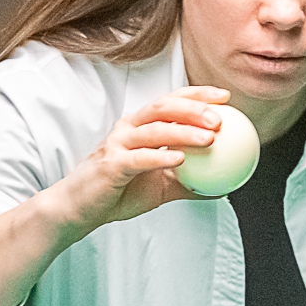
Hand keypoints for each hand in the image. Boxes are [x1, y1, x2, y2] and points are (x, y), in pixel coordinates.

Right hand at [0, 88, 227, 305]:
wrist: (80, 210)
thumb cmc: (118, 193)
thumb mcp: (160, 188)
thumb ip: (189, 183)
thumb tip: (223, 186)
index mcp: (140, 127)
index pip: (170, 101)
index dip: (197, 95)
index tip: (225, 98)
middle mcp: (128, 128)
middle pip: (163, 107)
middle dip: (193, 107)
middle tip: (220, 118)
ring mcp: (117, 144)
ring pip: (153, 129)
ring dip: (184, 131)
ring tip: (209, 137)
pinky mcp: (111, 165)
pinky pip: (139, 158)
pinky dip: (161, 157)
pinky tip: (181, 160)